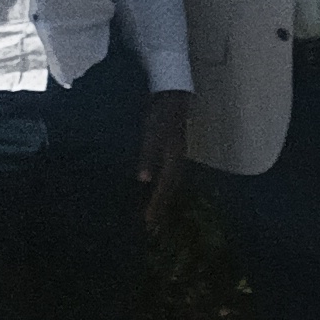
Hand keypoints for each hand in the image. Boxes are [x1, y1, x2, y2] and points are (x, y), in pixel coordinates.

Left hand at [136, 91, 193, 227]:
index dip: (156, 205)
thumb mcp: (153, 132)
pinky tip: (150, 190)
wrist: (172, 92)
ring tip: (152, 215)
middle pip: (170, 189)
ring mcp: (173, 156)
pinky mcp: (167, 151)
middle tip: (151, 227)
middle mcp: (176, 160)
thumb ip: (148, 154)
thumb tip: (143, 180)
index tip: (147, 222)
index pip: (165, 187)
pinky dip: (158, 187)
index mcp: (174, 158)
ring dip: (160, 199)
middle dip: (161, 207)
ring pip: (168, 183)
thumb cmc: (161, 111)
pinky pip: (164, 175)